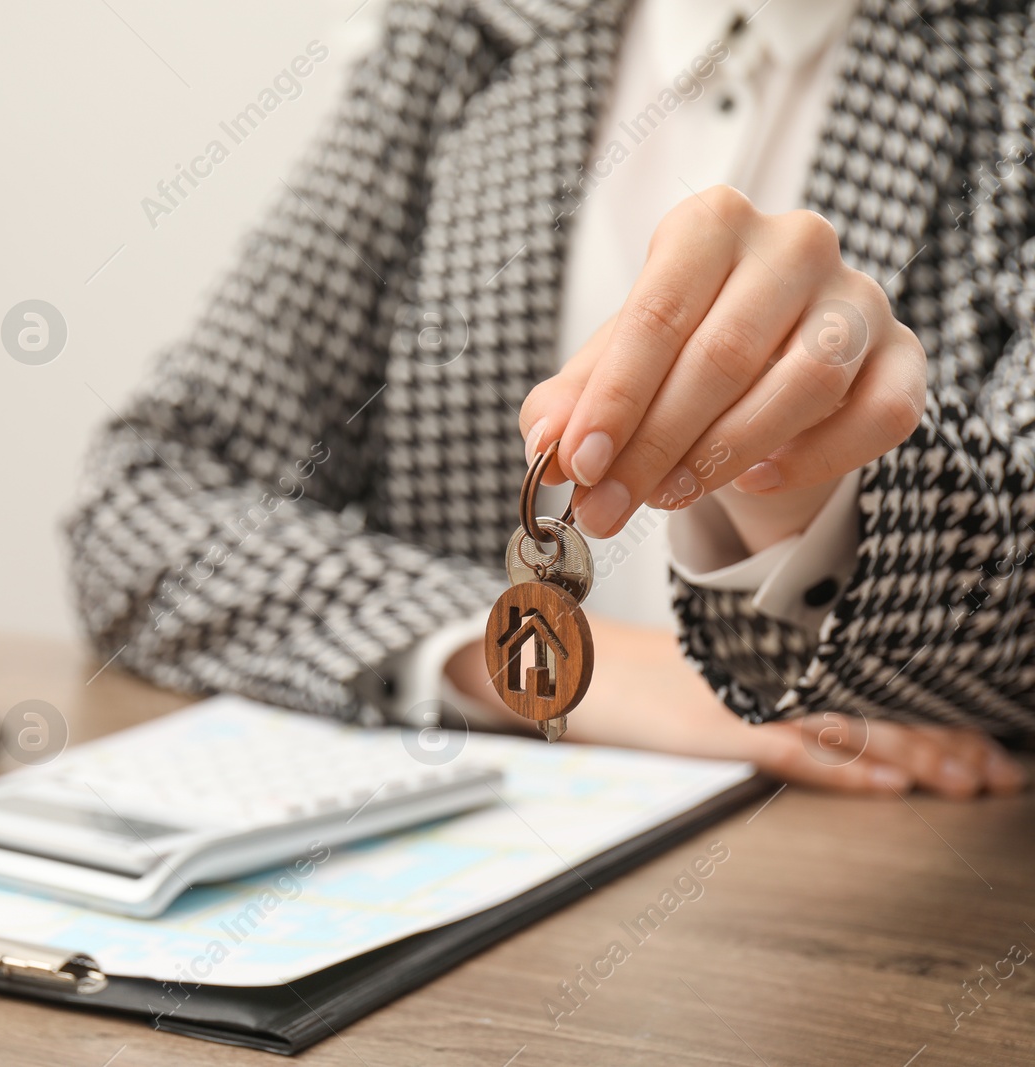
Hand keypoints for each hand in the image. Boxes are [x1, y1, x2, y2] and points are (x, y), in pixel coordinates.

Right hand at [443, 614, 1026, 797]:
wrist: (552, 655)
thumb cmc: (616, 672)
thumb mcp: (689, 674)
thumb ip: (743, 685)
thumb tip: (801, 718)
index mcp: (762, 662)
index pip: (858, 686)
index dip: (922, 714)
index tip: (977, 741)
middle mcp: (761, 674)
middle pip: (867, 707)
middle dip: (940, 740)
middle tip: (997, 770)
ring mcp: (739, 698)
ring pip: (845, 727)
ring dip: (913, 755)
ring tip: (969, 780)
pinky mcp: (710, 725)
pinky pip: (789, 749)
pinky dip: (842, 768)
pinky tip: (886, 785)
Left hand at [519, 186, 926, 548]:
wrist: (766, 360)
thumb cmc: (676, 353)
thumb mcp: (613, 366)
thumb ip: (572, 399)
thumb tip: (545, 438)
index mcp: (710, 224)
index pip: (657, 313)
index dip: (614, 398)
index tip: (578, 464)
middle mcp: (793, 244)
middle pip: (723, 355)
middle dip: (654, 446)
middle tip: (606, 508)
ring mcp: (859, 296)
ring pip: (803, 384)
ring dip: (725, 456)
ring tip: (666, 497)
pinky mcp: (906, 355)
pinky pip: (877, 415)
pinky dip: (814, 459)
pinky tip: (756, 480)